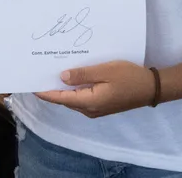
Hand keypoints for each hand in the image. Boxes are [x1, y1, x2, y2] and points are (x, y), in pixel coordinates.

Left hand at [34, 61, 154, 117]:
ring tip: (52, 71)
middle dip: (52, 88)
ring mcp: (96, 109)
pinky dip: (74, 89)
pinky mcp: (102, 104)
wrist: (151, 88)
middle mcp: (89, 109)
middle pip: (65, 100)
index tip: (30, 83)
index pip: (59, 98)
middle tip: (40, 71)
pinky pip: (82, 98)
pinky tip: (72, 77)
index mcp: (88, 102)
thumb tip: (61, 77)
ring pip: (73, 99)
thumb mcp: (105, 71)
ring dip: (63, 88)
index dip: (44, 91)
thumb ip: (82, 75)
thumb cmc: (128, 77)